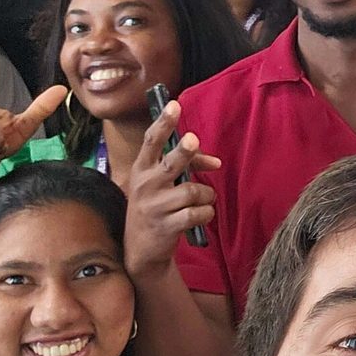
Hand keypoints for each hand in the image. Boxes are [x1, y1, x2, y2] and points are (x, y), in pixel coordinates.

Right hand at [123, 101, 218, 278]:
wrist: (140, 250)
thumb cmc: (155, 208)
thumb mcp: (161, 185)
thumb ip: (185, 168)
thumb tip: (216, 162)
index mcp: (142, 169)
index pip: (151, 141)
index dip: (163, 122)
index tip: (174, 105)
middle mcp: (145, 185)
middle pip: (171, 163)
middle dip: (184, 151)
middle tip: (192, 139)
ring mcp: (154, 206)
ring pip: (193, 191)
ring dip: (207, 195)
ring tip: (203, 201)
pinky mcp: (166, 226)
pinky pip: (197, 213)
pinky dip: (206, 213)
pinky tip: (200, 216)